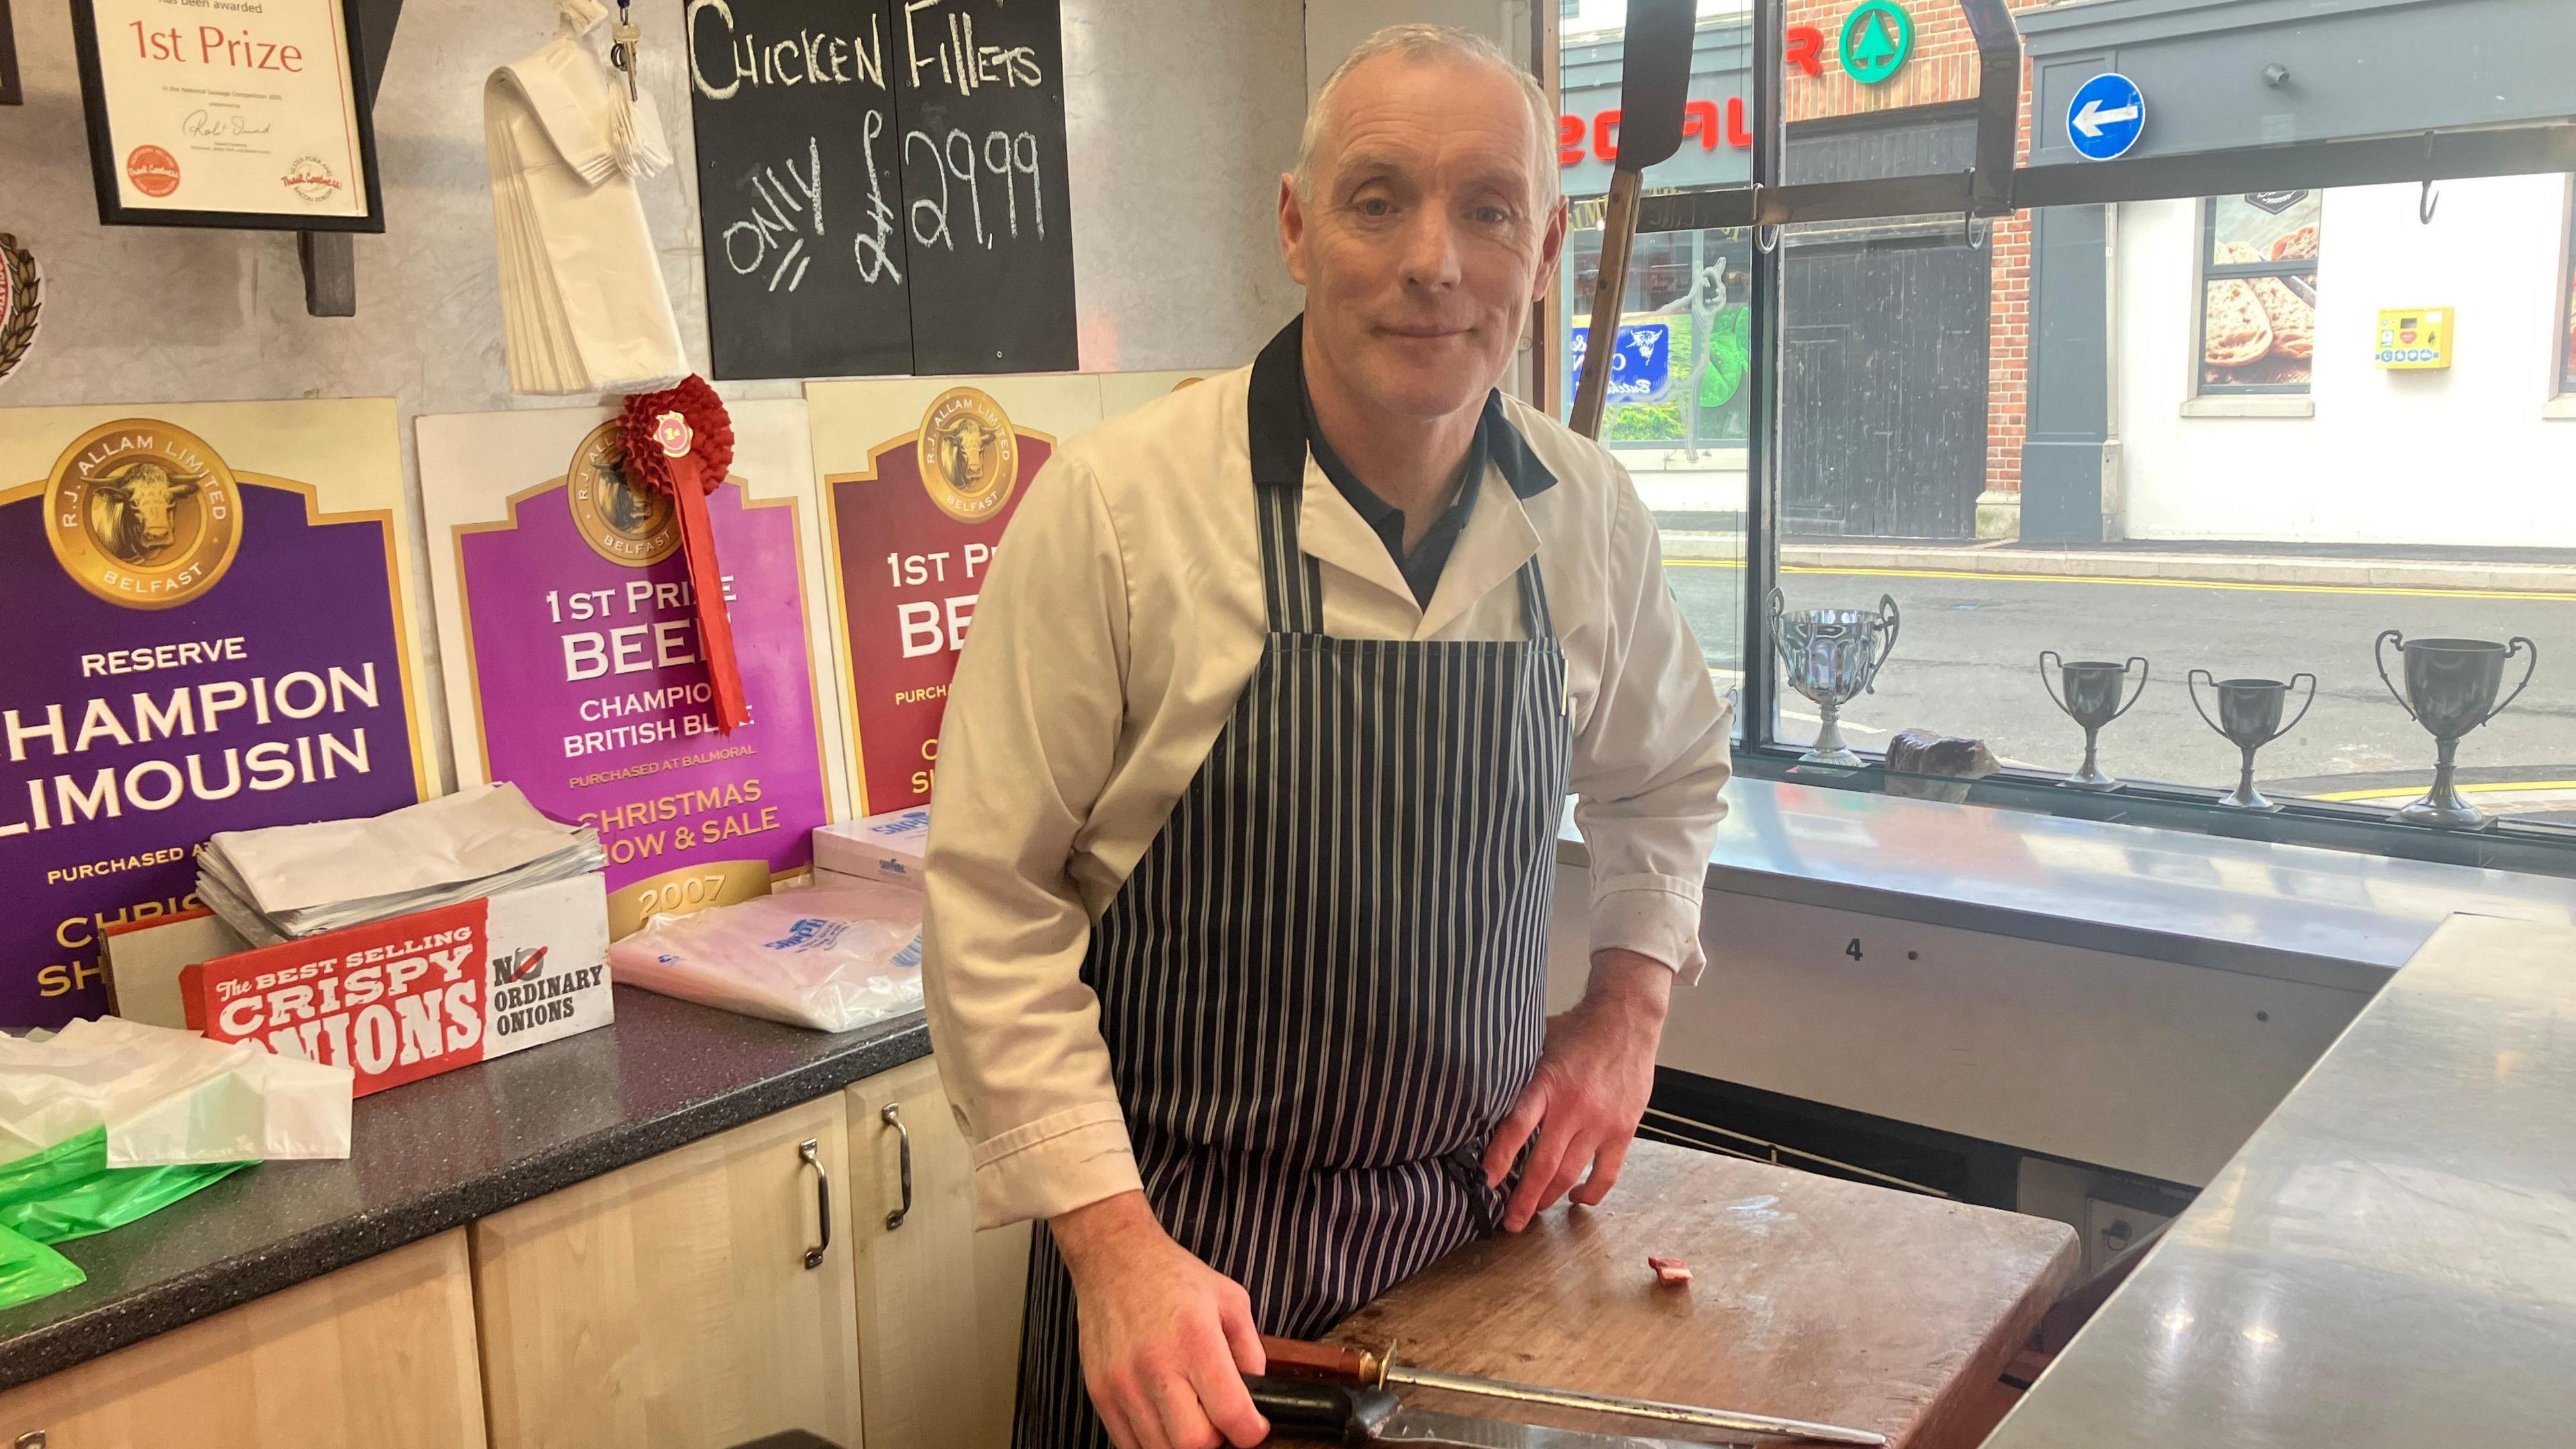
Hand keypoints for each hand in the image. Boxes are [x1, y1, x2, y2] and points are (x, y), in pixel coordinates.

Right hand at [1051, 1190, 1268, 1448]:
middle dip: (1216, 1441)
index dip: (1251, 1432)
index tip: (1254, 1427)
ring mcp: (1123, 1384)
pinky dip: (1152, 1443)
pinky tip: (1163, 1419)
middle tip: (1218, 1420)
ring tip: (1190, 1417)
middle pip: (1194, 1444)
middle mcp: (1156, 1365)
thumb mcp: (1231, 1301)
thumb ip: (1251, 1352)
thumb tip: (1256, 1399)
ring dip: (1182, 1443)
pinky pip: (1128, 1445)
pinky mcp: (1099, 1394)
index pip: (1230, 1414)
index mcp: (1196, 1340)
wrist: (1114, 1259)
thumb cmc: (1173, 1278)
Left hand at [1481, 949, 1672, 1231]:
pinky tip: (1576, 1198)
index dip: (1499, 1158)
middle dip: (1523, 1198)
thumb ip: (1515, 1070)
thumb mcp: (1537, 1042)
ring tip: (1534, 1211)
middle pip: (1543, 1164)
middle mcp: (1573, 1107)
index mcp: (1546, 1083)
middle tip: (1508, 1222)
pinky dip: (1591, 1192)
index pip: (1517, 1127)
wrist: (1626, 1020)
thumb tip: (1477, 1089)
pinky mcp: (1623, 1130)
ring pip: (1571, 1173)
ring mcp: (1600, 1121)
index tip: (1486, 1181)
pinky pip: (1607, 1173)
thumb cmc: (1576, 1030)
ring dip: (1550, 1198)